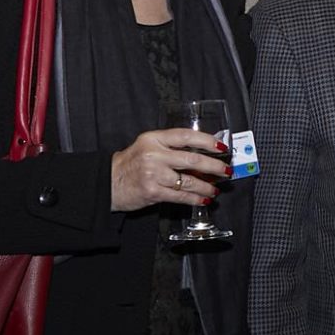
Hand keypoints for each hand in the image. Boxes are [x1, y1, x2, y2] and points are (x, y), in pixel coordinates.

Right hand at [111, 127, 232, 212]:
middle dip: (214, 166)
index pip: (186, 136)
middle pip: (193, 160)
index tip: (221, 146)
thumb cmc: (131, 164)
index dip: (207, 141)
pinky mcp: (153, 191)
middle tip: (226, 170)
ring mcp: (153, 174)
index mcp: (153, 139)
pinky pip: (181, 196)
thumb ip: (170, 146)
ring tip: (215, 189)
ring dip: (207, 186)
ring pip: (189, 181)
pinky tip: (204, 199)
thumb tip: (202, 152)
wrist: (109, 182)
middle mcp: (154, 154)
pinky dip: (195, 198)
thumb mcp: (147, 146)